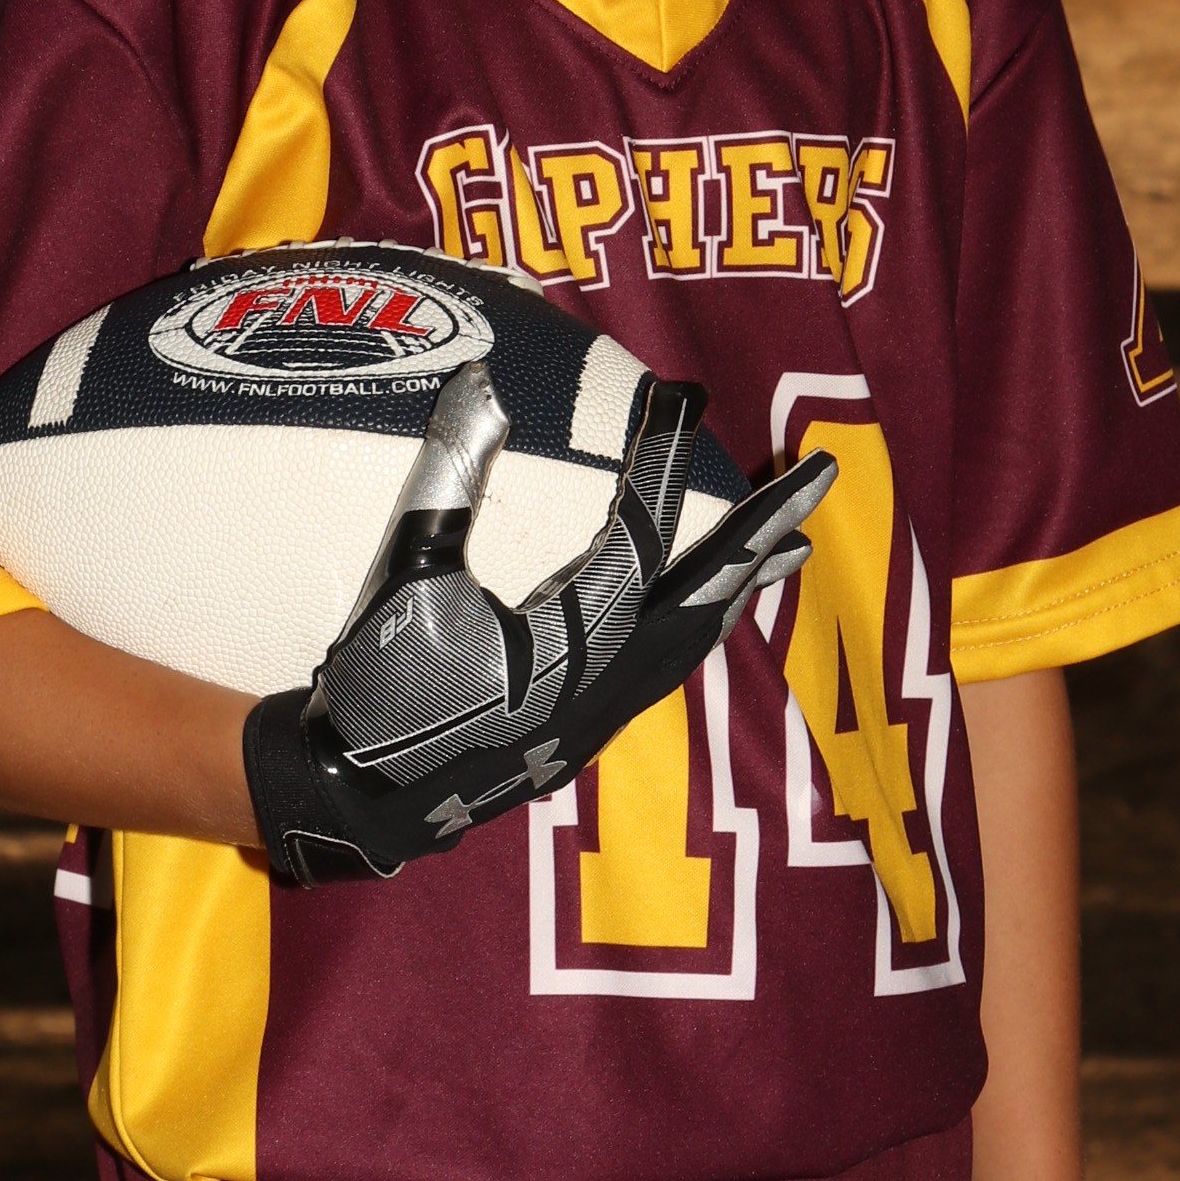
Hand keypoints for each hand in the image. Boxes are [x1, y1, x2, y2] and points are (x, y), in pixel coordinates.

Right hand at [242, 358, 832, 886]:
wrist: (359, 799)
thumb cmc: (376, 687)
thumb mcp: (405, 574)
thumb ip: (447, 476)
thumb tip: (482, 381)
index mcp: (571, 639)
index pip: (641, 532)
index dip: (664, 457)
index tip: (686, 395)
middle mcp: (608, 681)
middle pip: (708, 591)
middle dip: (765, 531)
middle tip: (820, 478)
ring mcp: (603, 714)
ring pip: (697, 638)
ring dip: (744, 584)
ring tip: (788, 544)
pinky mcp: (587, 732)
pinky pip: (669, 669)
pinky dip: (704, 628)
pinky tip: (712, 613)